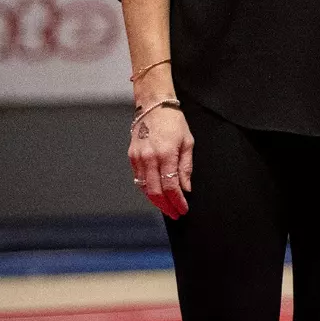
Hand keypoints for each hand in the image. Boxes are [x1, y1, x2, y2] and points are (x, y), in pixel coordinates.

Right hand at [128, 105, 191, 219]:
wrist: (153, 106)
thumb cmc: (173, 122)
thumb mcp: (188, 142)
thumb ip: (186, 167)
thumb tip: (186, 188)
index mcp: (166, 154)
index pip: (170, 186)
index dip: (177, 201)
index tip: (183, 209)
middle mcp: (149, 158)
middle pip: (156, 192)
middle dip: (166, 206)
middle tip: (175, 214)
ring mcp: (138, 158)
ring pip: (145, 188)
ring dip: (156, 201)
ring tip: (167, 207)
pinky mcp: (132, 157)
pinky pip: (139, 180)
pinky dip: (148, 190)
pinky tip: (156, 195)